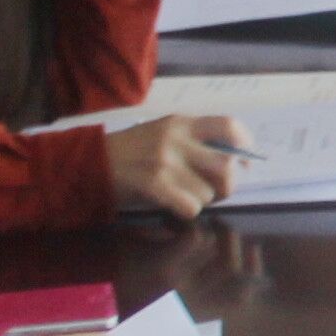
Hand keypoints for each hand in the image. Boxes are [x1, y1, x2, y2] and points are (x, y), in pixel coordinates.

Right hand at [105, 111, 245, 220]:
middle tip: (217, 191)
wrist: (91, 163)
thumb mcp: (163, 134)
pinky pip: (191, 206)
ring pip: (209, 192)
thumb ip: (195, 142)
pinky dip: (187, 211)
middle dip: (228, 185)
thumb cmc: (131, 152)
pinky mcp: (154, 184)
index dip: (244, 147)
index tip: (243, 162)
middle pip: (226, 166)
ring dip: (202, 201)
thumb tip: (236, 162)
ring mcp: (165, 161)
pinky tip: (173, 205)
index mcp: (182, 123)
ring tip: (184, 196)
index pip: (229, 127)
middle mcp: (176, 138)